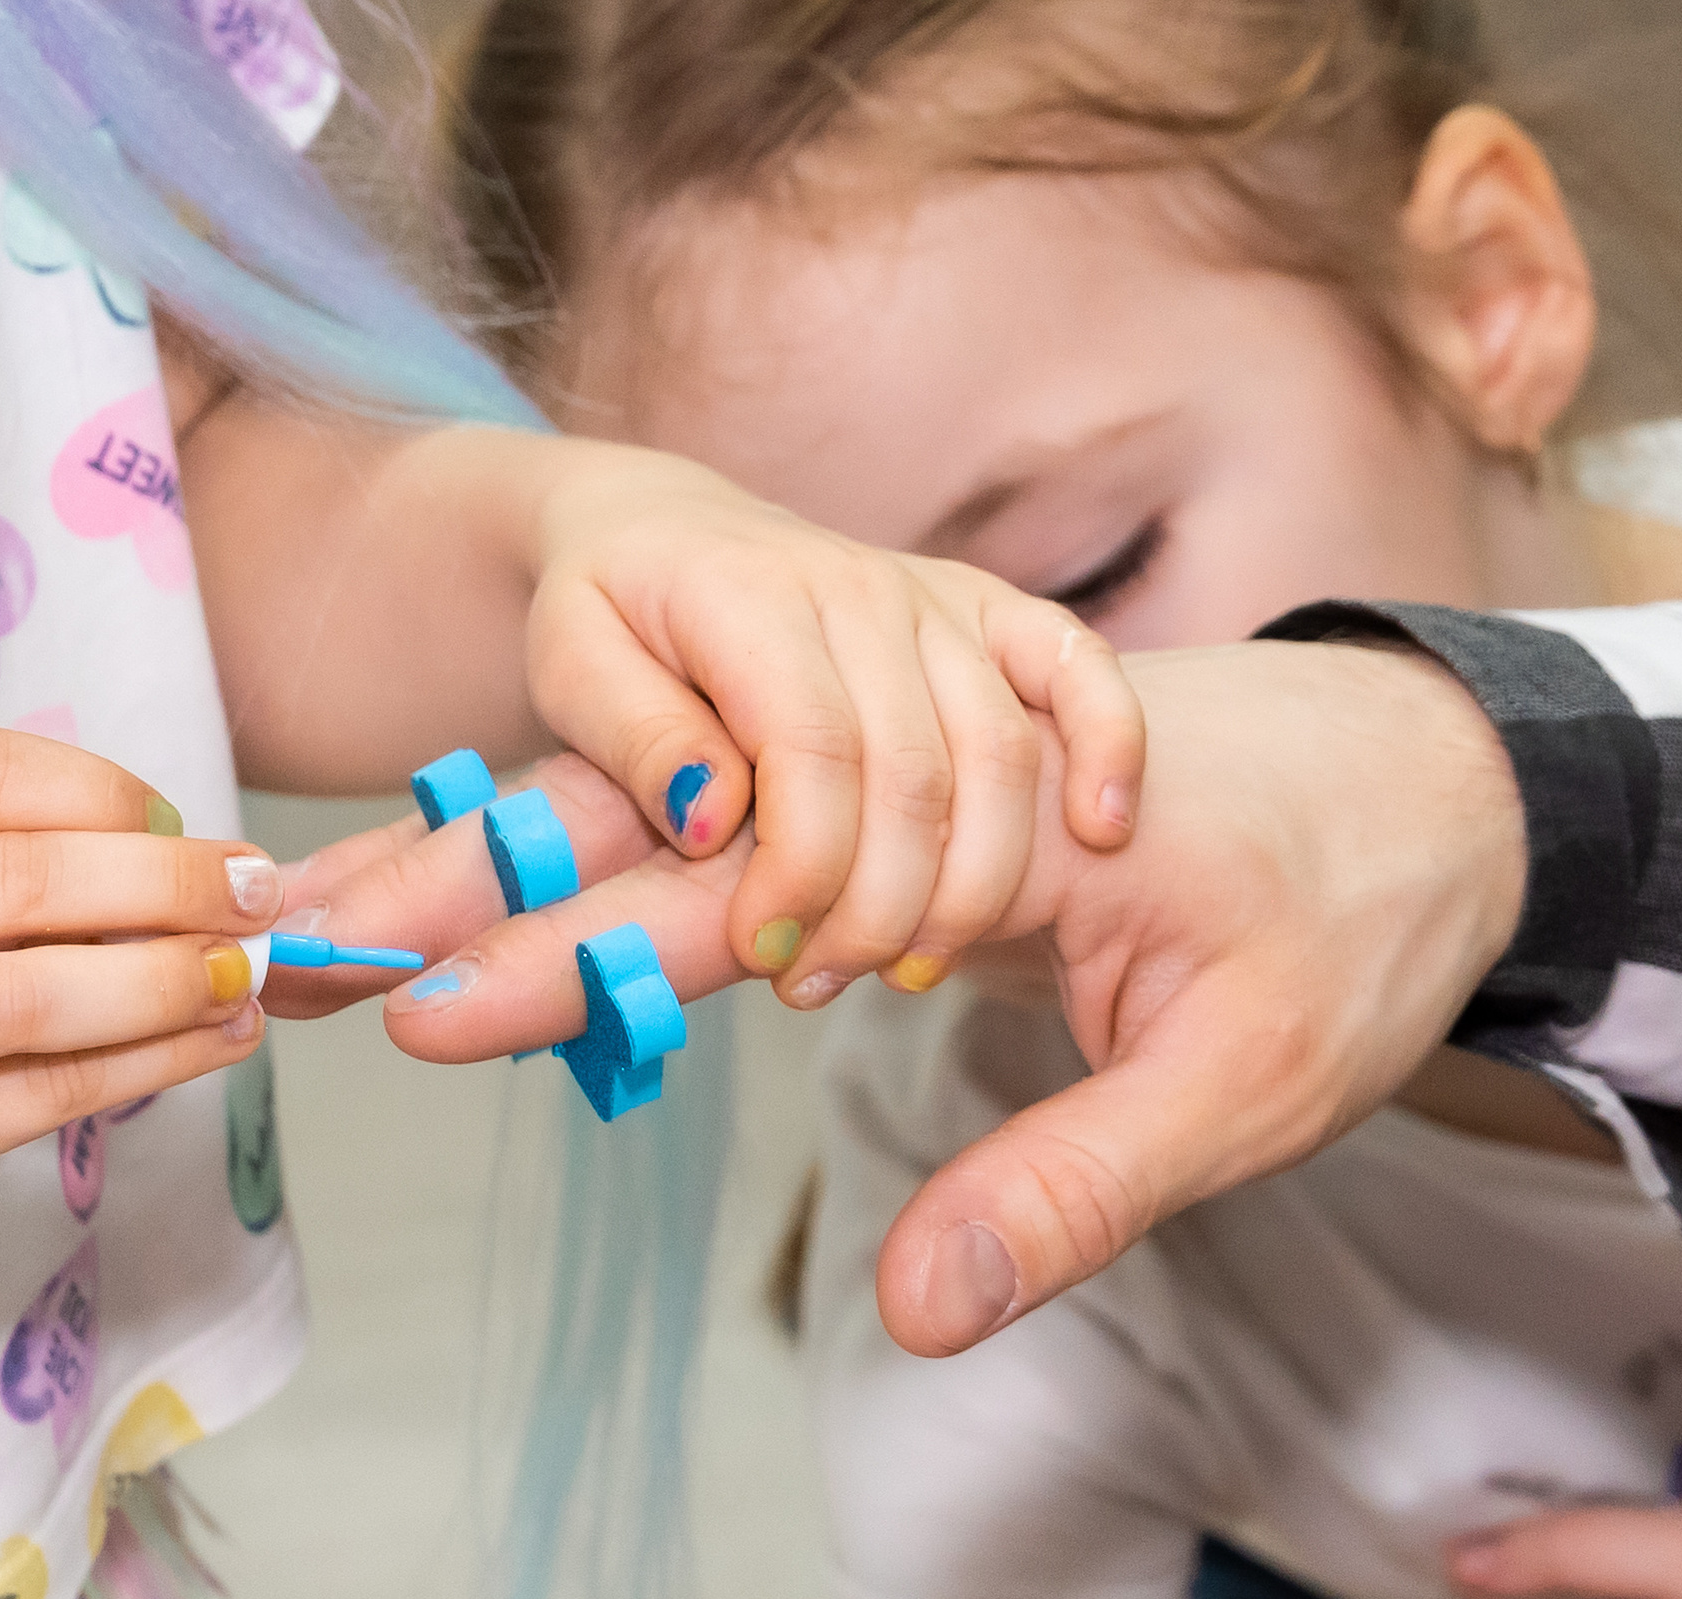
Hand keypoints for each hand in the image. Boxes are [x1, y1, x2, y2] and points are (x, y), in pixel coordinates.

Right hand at [0, 728, 283, 1281]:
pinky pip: (48, 1091)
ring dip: (168, 977)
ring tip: (247, 970)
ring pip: (32, 994)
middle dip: (165, 880)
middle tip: (257, 890)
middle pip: (17, 880)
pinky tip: (221, 1037)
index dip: (101, 788)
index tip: (178, 818)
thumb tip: (184, 856)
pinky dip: (157, 1060)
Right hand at [280, 642, 1524, 1354]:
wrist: (1448, 784)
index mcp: (991, 826)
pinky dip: (653, 873)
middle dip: (491, 884)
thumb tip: (913, 1314)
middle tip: (322, 934)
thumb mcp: (1248, 1079)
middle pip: (672, 827)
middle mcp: (932, 780)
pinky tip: (568, 914)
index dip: (566, 955)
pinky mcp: (944, 823)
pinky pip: (775, 840)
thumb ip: (1074, 1185)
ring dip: (540, 870)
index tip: (415, 1001)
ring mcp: (931, 791)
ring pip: (704, 827)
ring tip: (390, 924)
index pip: (735, 890)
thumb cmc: (1361, 920)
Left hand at [524, 438, 1144, 1004]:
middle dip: (874, 910)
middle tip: (812, 983)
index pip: (812, 752)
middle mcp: (862, 592)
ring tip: (901, 968)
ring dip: (969, 886)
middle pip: (916, 775)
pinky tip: (1102, 832)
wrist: (663, 532)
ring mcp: (938, 600)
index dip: (799, 874)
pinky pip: (1080, 667)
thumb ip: (636, 740)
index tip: (761, 949)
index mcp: (751, 597)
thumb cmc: (612, 618)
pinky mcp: (994, 611)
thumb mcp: (572, 668)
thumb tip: (712, 819)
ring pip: (1002, 754)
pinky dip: (1109, 744)